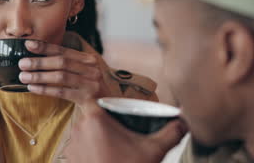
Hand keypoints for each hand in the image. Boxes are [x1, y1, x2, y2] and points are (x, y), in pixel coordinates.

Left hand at [18, 40, 109, 104]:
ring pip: (61, 77)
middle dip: (40, 62)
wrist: (108, 107)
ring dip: (40, 76)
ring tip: (24, 76)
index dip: (46, 47)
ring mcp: (91, 83)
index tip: (29, 44)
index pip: (64, 50)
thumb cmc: (91, 89)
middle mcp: (91, 69)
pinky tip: (33, 89)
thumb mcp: (83, 73)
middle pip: (61, 62)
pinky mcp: (87, 98)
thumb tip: (39, 58)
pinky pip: (62, 92)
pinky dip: (46, 90)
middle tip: (22, 63)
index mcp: (89, 59)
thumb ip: (67, 65)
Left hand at [64, 101, 187, 162]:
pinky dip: (90, 149)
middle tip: (122, 133)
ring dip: (97, 136)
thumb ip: (171, 132)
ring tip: (114, 147)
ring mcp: (72, 145)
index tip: (115, 108)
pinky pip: (81, 146)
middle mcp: (79, 128)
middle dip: (106, 122)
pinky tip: (105, 157)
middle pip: (92, 115)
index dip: (104, 100)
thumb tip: (183, 122)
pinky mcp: (70, 159)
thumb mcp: (154, 150)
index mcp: (95, 119)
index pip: (93, 96)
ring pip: (86, 131)